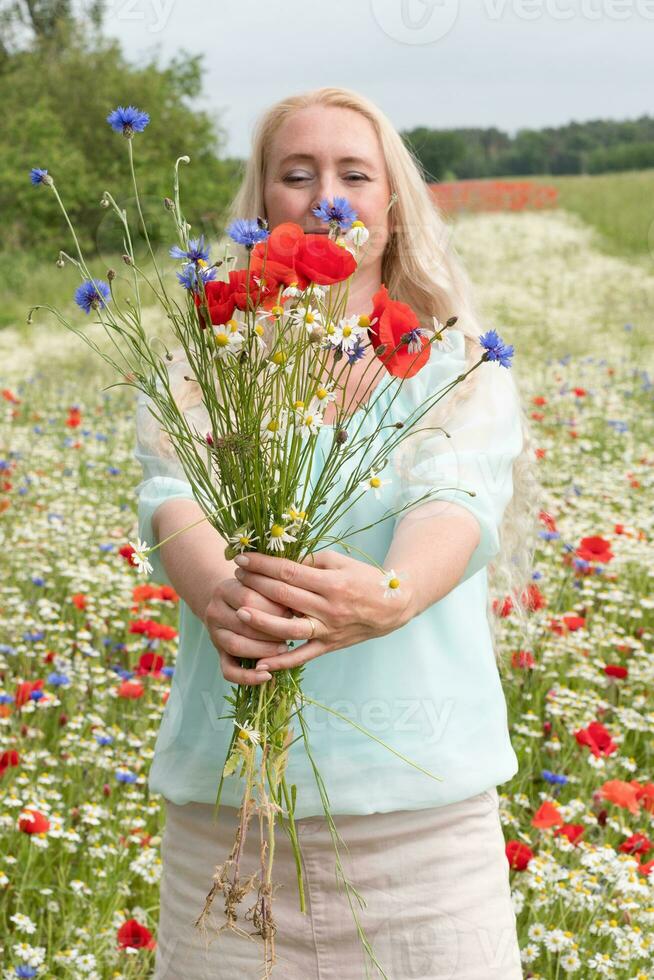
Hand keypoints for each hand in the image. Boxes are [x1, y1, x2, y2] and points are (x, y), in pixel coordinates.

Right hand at [203, 576, 293, 685]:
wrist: (228, 601)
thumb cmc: (253, 592)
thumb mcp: (260, 586)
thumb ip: (274, 593)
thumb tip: (299, 610)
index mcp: (224, 589)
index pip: (248, 598)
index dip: (272, 607)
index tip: (292, 611)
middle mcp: (214, 612)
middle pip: (242, 623)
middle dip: (271, 630)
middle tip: (293, 632)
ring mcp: (215, 635)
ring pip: (236, 646)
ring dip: (263, 650)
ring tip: (284, 649)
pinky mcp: (219, 654)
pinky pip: (228, 671)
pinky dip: (247, 677)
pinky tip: (267, 675)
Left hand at [230, 549, 412, 672]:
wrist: (393, 606)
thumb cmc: (364, 579)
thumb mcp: (340, 562)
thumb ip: (310, 562)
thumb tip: (279, 562)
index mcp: (331, 583)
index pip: (289, 572)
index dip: (263, 565)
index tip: (243, 558)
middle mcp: (328, 608)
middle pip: (284, 596)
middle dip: (256, 584)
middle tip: (235, 576)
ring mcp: (328, 630)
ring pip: (289, 628)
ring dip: (262, 621)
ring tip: (240, 612)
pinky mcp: (329, 646)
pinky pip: (302, 656)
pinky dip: (281, 661)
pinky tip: (260, 663)